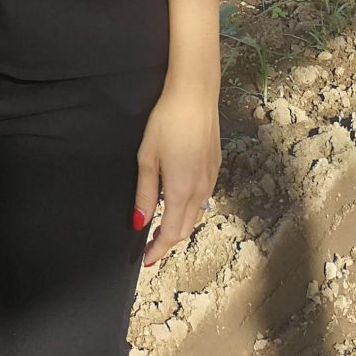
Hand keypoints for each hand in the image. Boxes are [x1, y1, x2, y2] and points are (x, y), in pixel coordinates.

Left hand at [133, 79, 220, 270]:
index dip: (158, 249)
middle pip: (185, 228)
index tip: (146, 259)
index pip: (171, 232)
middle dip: (168, 241)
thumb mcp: (147, 158)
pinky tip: (177, 202)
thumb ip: (145, 193)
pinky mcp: (215, 168)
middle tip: (150, 247)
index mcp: (181, 190)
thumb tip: (139, 222)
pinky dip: (189, 209)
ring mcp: (211, 179)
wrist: (195, 96)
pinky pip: (203, 198)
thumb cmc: (167, 122)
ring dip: (179, 225)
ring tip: (161, 227)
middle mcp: (200, 190)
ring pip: (196, 214)